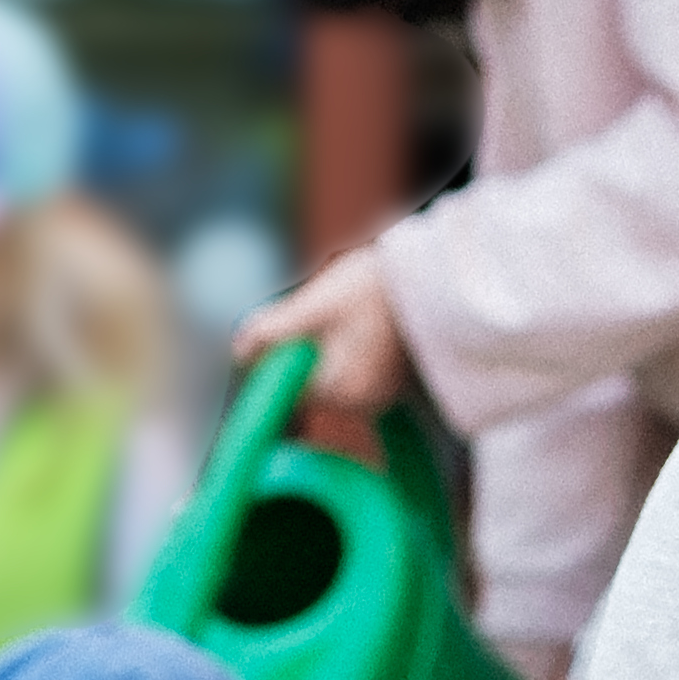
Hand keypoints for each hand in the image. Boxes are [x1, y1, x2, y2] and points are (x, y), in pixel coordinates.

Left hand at [232, 245, 407, 434]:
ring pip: (331, 369)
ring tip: (348, 308)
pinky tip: (362, 316)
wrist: (439, 277)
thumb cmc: (377, 289)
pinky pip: (355, 365)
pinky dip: (348, 344)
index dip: (276, 352)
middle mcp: (364, 403)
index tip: (289, 319)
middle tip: (322, 307)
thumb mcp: (315, 304)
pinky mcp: (395, 377)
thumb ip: (272, 331)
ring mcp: (383, 392)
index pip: (287, 384)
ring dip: (325, 342)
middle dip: (304, 345)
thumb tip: (240, 352)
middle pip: (310, 378)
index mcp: (340, 391)